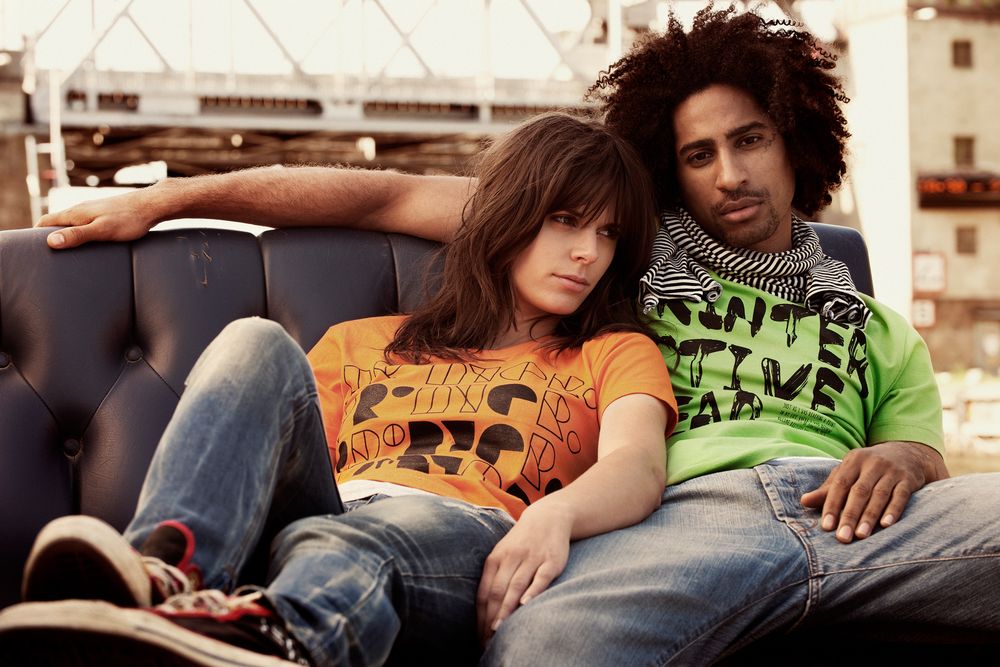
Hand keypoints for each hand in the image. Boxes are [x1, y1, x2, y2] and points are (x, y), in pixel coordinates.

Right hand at [38, 188, 160, 248]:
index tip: (34, 249)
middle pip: (58, 223)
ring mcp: (94, 211)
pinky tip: (89, 244)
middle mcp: (82, 209)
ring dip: (67, 235)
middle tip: (50, 256)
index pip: (46, 221)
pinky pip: (86, 224)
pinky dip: (81, 234)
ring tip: (68, 253)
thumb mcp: (102, 231)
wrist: (152, 205)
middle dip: (51, 237)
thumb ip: (77, 235)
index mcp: (76, 213)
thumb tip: (51, 242)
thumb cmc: (129, 219)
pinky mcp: (105, 214)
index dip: (37, 234)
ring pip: (73, 223)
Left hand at [476, 502, 570, 643]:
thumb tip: (483, 610)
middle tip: (488, 640)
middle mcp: (511, 558)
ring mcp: (532, 558)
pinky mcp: (551, 560)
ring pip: (516, 585)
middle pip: (498, 591)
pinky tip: (525, 604)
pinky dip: (532, 590)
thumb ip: (494, 578)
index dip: (481, 615)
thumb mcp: (503, 554)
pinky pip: (540, 577)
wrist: (548, 517)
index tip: (479, 636)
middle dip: (491, 617)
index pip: (485, 591)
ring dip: (506, 609)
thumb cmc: (521, 542)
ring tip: (500, 628)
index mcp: (496, 558)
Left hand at [800, 441, 948, 543]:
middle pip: (859, 492)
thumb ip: (828, 489)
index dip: (832, 505)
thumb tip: (803, 501)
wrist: (907, 453)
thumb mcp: (848, 473)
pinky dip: (893, 511)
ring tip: (861, 536)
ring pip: (879, 495)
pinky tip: (886, 525)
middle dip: (849, 516)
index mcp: (853, 460)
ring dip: (869, 516)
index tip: (826, 527)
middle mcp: (872, 463)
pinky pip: (900, 496)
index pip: (840, 484)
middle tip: (842, 537)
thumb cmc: (868, 469)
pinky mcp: (909, 479)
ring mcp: (892, 471)